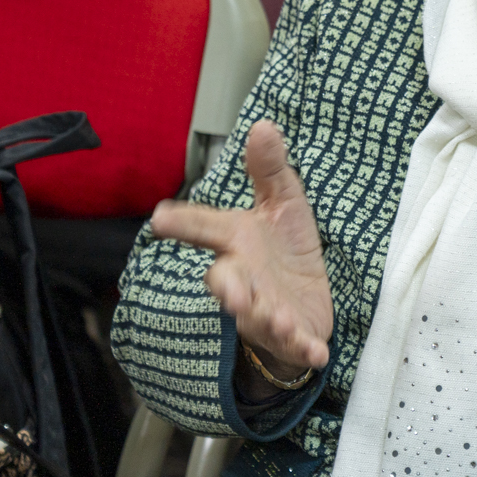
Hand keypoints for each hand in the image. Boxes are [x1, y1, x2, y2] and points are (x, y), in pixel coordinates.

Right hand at [149, 121, 332, 377]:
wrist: (304, 303)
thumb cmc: (284, 254)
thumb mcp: (283, 204)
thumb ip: (270, 170)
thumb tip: (263, 126)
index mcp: (237, 243)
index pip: (207, 229)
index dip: (184, 223)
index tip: (161, 218)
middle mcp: (245, 280)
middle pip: (226, 283)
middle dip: (226, 287)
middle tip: (227, 290)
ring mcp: (266, 311)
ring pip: (257, 318)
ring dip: (266, 318)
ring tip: (276, 317)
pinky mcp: (293, 337)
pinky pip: (294, 346)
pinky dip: (303, 349)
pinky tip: (316, 351)